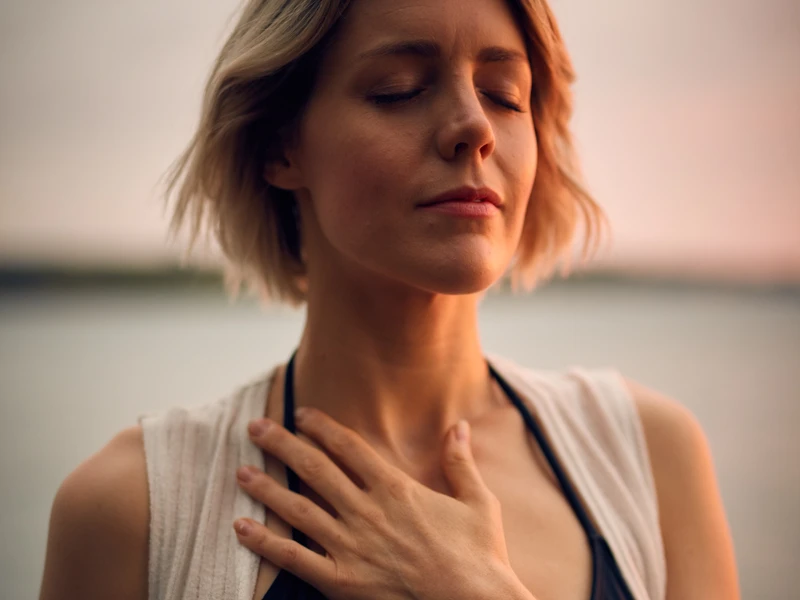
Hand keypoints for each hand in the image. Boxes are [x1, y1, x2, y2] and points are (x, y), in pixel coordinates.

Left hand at [233, 407, 525, 599]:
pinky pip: (294, 559)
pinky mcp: (342, 581)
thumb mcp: (478, 502)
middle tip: (256, 428)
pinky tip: (241, 528)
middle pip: (314, 469)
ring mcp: (351, 547)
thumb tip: (458, 425)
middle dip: (282, 445)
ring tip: (241, 471)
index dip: (321, 427)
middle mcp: (367, 512)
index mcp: (396, 489)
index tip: (300, 414)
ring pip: (298, 509)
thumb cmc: (480, 556)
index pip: (348, 447)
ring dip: (266, 488)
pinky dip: (265, 543)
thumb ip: (461, 461)